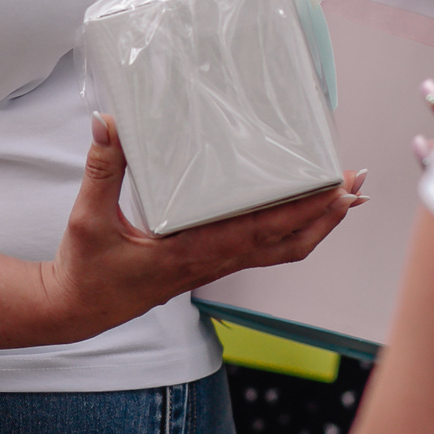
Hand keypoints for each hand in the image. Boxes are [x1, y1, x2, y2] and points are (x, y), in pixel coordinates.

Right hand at [38, 115, 365, 344]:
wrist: (77, 310)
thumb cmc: (86, 270)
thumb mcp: (88, 216)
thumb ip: (102, 168)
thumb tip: (108, 123)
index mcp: (190, 251)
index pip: (259, 231)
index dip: (302, 211)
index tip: (334, 189)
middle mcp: (210, 262)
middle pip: (286, 243)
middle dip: (326, 214)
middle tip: (356, 183)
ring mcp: (212, 266)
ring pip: (280, 250)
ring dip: (316, 226)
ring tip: (344, 198)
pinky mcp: (206, 265)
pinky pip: (262, 250)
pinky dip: (290, 232)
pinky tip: (297, 212)